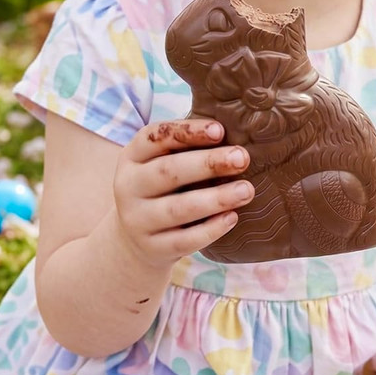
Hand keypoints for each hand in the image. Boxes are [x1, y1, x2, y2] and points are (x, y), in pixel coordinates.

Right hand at [113, 119, 252, 267]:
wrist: (134, 240)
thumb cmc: (163, 188)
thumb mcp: (161, 162)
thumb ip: (188, 145)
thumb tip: (239, 126)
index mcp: (132, 157)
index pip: (155, 137)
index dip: (187, 131)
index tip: (221, 130)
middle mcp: (128, 187)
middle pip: (168, 171)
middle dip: (208, 163)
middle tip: (242, 158)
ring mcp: (137, 220)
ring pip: (178, 208)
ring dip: (215, 199)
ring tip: (247, 190)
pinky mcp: (153, 248)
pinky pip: (184, 240)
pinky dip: (211, 229)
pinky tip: (232, 217)